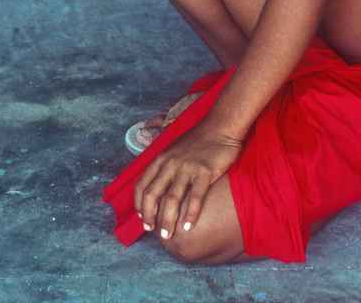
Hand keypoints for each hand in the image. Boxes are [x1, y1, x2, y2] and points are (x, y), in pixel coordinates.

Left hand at [134, 120, 242, 238]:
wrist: (221, 126)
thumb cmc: (199, 140)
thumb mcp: (174, 149)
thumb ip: (165, 166)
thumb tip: (158, 188)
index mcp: (161, 159)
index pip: (142, 185)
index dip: (140, 205)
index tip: (143, 219)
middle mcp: (170, 164)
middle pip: (153, 195)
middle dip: (150, 217)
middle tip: (154, 232)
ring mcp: (187, 168)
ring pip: (172, 199)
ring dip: (168, 220)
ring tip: (168, 235)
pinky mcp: (204, 172)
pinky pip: (195, 197)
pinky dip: (190, 214)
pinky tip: (188, 226)